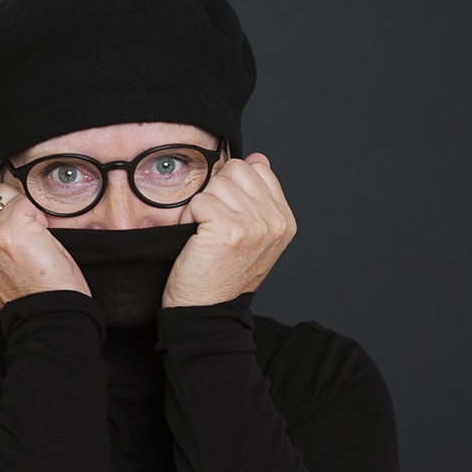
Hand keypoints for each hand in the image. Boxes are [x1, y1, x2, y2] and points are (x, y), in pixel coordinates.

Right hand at [0, 177, 90, 311]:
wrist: (46, 316)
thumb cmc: (27, 296)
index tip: (8, 229)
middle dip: (6, 202)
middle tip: (21, 231)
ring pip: (7, 192)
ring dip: (24, 211)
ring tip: (31, 240)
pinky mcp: (10, 227)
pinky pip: (27, 202)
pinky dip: (39, 218)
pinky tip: (40, 241)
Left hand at [162, 153, 295, 307]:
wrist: (207, 313)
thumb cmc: (220, 276)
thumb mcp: (250, 236)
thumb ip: (257, 197)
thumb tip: (258, 157)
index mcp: (283, 220)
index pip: (258, 169)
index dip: (233, 186)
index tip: (226, 215)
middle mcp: (274, 221)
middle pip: (235, 169)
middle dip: (215, 193)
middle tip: (212, 227)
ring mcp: (254, 224)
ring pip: (215, 183)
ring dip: (200, 207)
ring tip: (204, 236)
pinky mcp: (228, 228)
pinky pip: (198, 200)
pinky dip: (188, 218)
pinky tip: (195, 241)